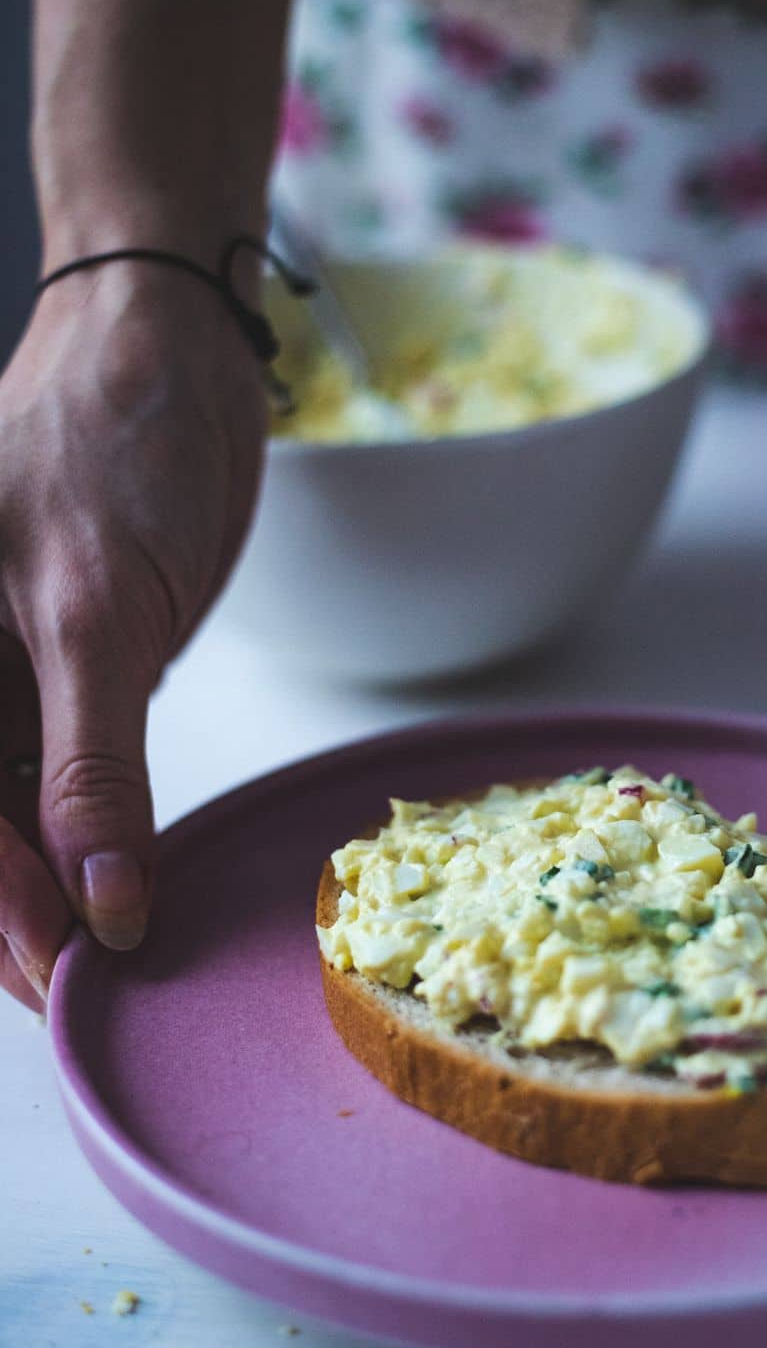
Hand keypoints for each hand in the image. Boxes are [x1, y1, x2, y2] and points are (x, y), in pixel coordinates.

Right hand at [0, 263, 264, 1009]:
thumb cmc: (111, 438)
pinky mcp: (54, 677)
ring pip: (7, 814)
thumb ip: (92, 761)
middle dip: (12, 915)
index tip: (59, 974)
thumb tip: (100, 901)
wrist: (169, 356)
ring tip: (103, 960)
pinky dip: (84, 839)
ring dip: (48, 890)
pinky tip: (114, 889)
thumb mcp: (91, 604)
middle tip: (81, 992)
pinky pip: (56, 779)